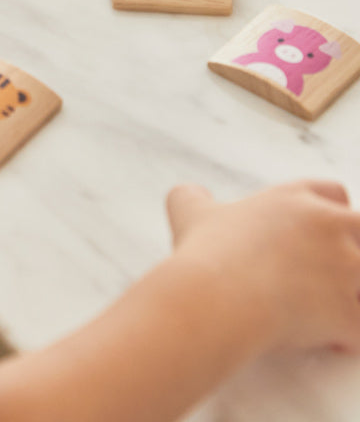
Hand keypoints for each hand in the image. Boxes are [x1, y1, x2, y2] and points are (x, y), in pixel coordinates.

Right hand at [166, 180, 359, 352]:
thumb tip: (189, 194)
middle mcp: (329, 227)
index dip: (329, 212)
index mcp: (296, 199)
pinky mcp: (348, 314)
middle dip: (352, 251)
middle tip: (325, 273)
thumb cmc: (206, 253)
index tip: (318, 232)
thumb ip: (194, 197)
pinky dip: (349, 336)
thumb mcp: (190, 211)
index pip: (334, 193)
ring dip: (352, 294)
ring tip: (325, 308)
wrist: (216, 296)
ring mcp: (344, 270)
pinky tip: (329, 340)